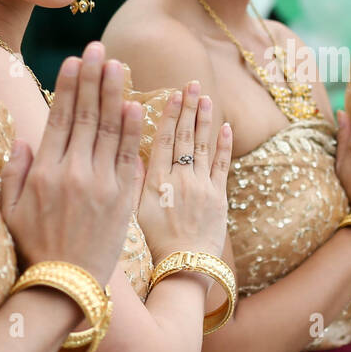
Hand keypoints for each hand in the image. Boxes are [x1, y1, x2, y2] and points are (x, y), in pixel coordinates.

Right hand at [0, 44, 142, 278]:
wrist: (66, 286)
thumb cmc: (33, 248)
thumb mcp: (10, 210)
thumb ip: (15, 172)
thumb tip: (24, 139)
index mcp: (44, 172)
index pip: (60, 118)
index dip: (69, 86)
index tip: (74, 60)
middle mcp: (74, 172)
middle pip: (87, 115)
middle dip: (94, 79)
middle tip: (99, 49)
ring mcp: (101, 184)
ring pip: (111, 130)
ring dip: (115, 94)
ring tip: (118, 65)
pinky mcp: (122, 199)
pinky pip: (130, 156)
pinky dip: (134, 131)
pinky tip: (138, 106)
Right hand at [138, 81, 232, 260]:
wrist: (183, 268)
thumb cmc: (152, 245)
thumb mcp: (131, 214)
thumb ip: (129, 183)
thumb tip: (125, 153)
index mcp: (155, 182)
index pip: (163, 140)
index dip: (169, 115)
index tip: (172, 94)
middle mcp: (180, 179)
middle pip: (185, 136)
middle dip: (189, 108)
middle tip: (192, 83)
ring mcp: (202, 187)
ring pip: (204, 146)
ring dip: (206, 119)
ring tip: (207, 96)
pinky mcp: (219, 197)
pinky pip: (222, 165)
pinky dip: (224, 145)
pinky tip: (225, 126)